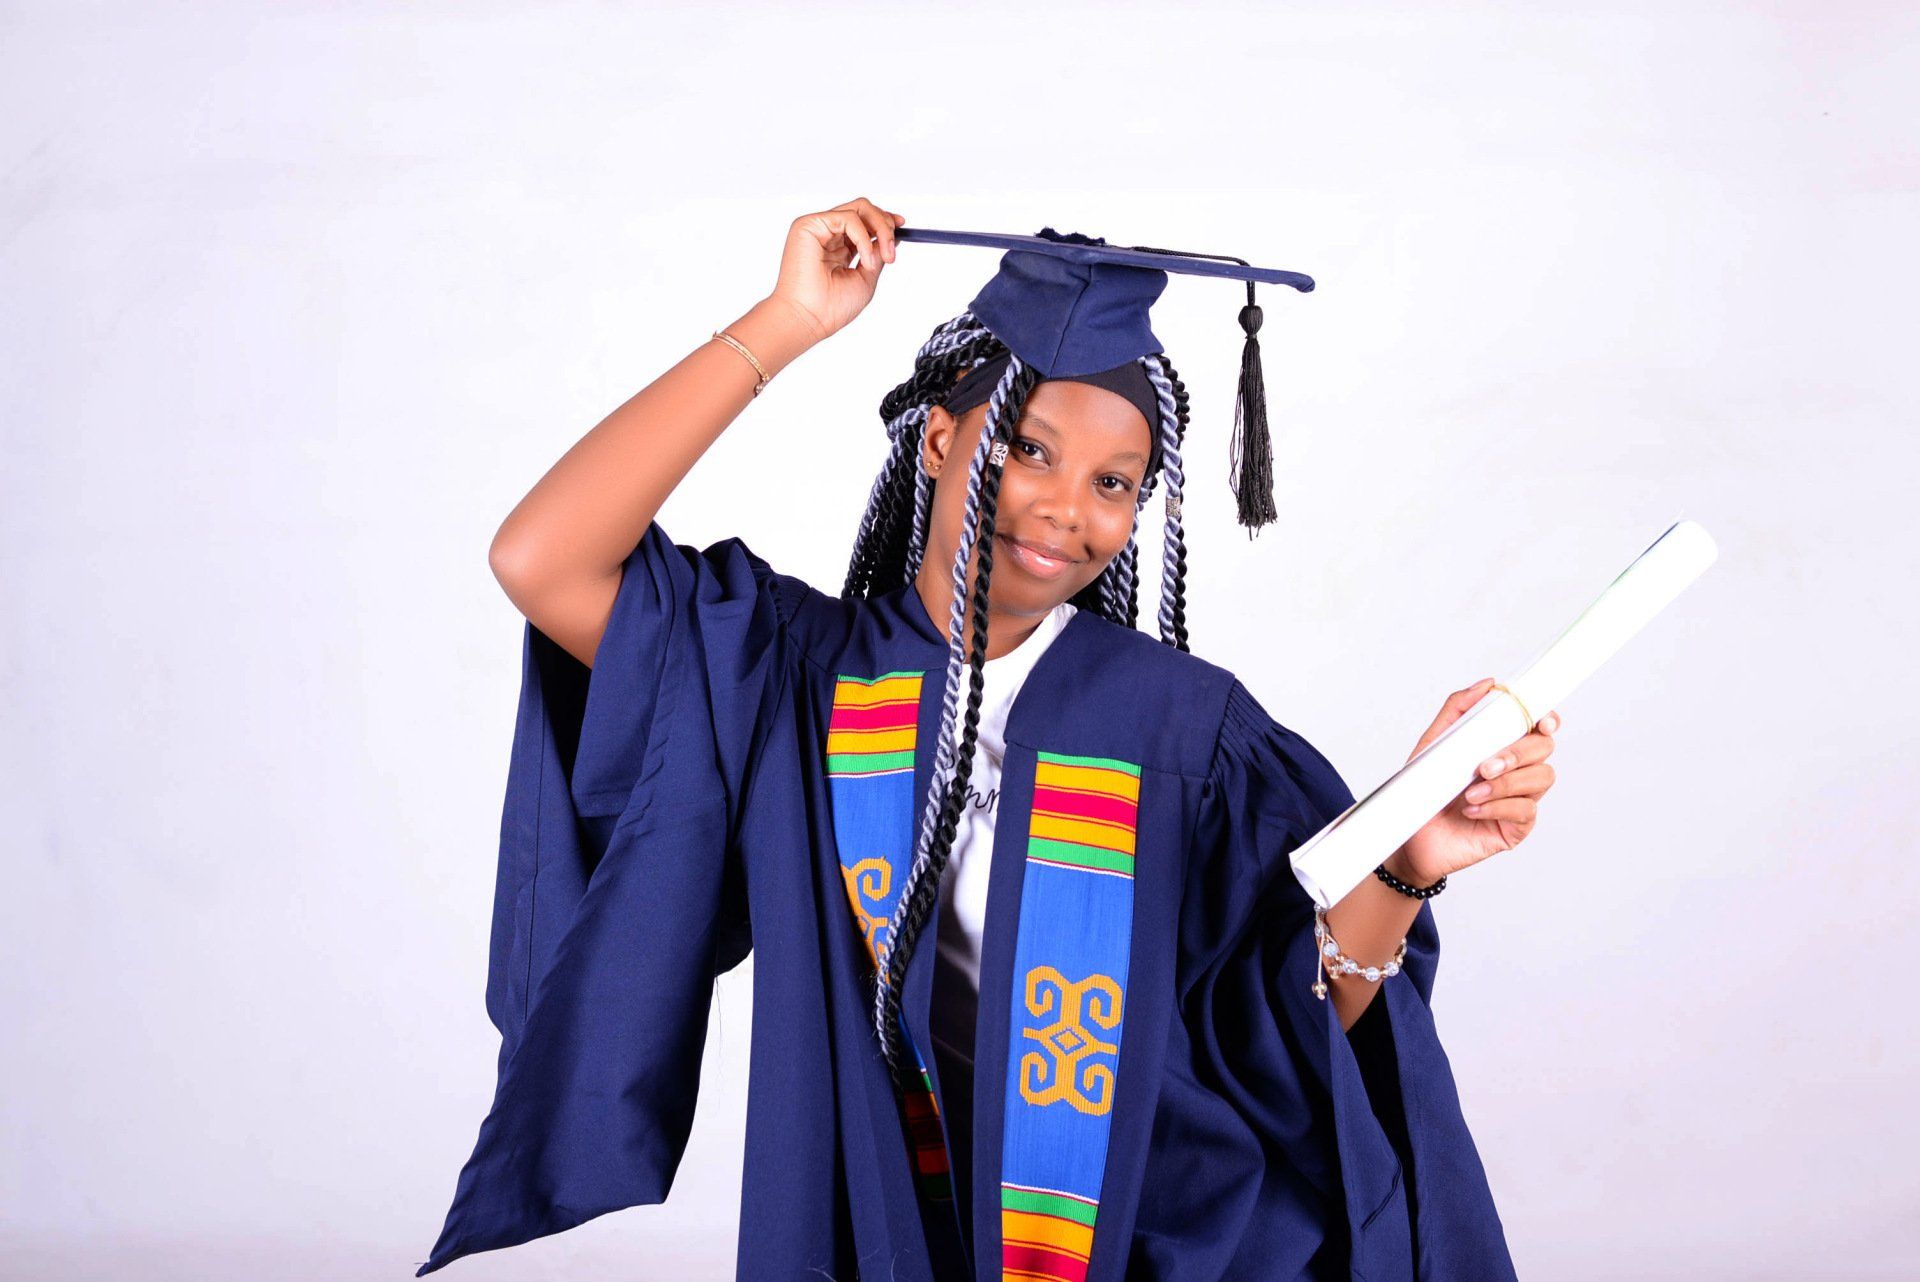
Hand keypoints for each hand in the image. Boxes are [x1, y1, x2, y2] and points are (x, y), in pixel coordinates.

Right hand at [767, 196, 904, 345]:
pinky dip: (864, 236)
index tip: (902, 226)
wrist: (809, 319)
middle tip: (892, 249)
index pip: (864, 222)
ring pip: (859, 208)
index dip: (884, 221)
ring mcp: (818, 228)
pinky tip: (865, 258)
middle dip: (886, 224)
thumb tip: (892, 237)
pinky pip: (848, 217)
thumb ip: (877, 256)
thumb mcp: (866, 278)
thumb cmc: (831, 308)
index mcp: (838, 247)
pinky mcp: (808, 225)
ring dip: (880, 229)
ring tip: (884, 256)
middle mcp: (827, 235)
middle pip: (864, 209)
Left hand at [1390, 676, 1560, 884]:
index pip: (1538, 728)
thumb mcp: (1433, 744)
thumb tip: (1488, 684)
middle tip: (1484, 766)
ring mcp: (1519, 800)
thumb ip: (1458, 710)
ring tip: (1471, 792)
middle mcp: (1516, 771)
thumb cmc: (1425, 790)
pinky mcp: (1515, 828)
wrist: (1410, 836)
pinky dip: (1498, 807)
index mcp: (1501, 747)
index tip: (1541, 721)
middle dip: (1517, 754)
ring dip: (1505, 783)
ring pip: (1541, 779)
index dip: (1547, 720)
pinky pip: (1525, 811)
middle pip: (1544, 749)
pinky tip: (1472, 810)